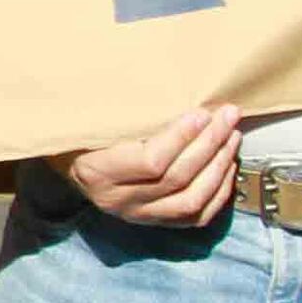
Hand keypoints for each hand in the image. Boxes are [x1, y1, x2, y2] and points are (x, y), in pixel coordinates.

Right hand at [64, 104, 239, 227]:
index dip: (180, 138)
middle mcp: (118, 200)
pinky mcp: (155, 222)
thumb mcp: (91, 117)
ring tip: (232, 137)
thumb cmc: (81, 133)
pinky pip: (195, 217)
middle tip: (228, 116)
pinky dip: (218, 193)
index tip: (201, 113)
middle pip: (176, 178)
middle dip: (209, 145)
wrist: (69, 165)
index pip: (150, 162)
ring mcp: (138, 215)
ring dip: (218, 168)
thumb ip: (122, 108)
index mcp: (98, 172)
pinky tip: (227, 166)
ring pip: (190, 201)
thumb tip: (165, 80)